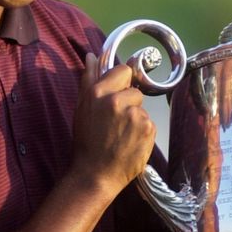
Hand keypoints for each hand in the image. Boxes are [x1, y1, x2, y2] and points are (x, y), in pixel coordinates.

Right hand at [71, 53, 155, 194]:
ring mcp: (135, 115)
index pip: (124, 70)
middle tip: (115, 123)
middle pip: (135, 91)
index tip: (117, 96)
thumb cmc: (86, 142)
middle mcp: (117, 101)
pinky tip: (130, 143)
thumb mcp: (82, 108)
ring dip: (135, 120)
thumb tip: (91, 56)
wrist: (95, 175)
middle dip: (129, 104)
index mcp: (99, 92)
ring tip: (121, 135)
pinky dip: (143, 133)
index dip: (122, 83)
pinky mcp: (148, 129)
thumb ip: (89, 79)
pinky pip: (149, 124)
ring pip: (142, 109)